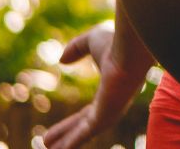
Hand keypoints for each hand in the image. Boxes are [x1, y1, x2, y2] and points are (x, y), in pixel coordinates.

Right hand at [43, 24, 153, 148]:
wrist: (131, 49)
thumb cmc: (117, 42)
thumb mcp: (92, 41)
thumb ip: (77, 48)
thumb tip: (62, 60)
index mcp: (111, 91)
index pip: (88, 113)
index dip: (72, 123)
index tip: (58, 130)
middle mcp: (111, 106)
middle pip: (84, 126)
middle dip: (67, 135)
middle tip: (48, 145)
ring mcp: (109, 113)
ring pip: (83, 133)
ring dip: (66, 143)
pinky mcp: (105, 117)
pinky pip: (83, 133)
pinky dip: (71, 142)